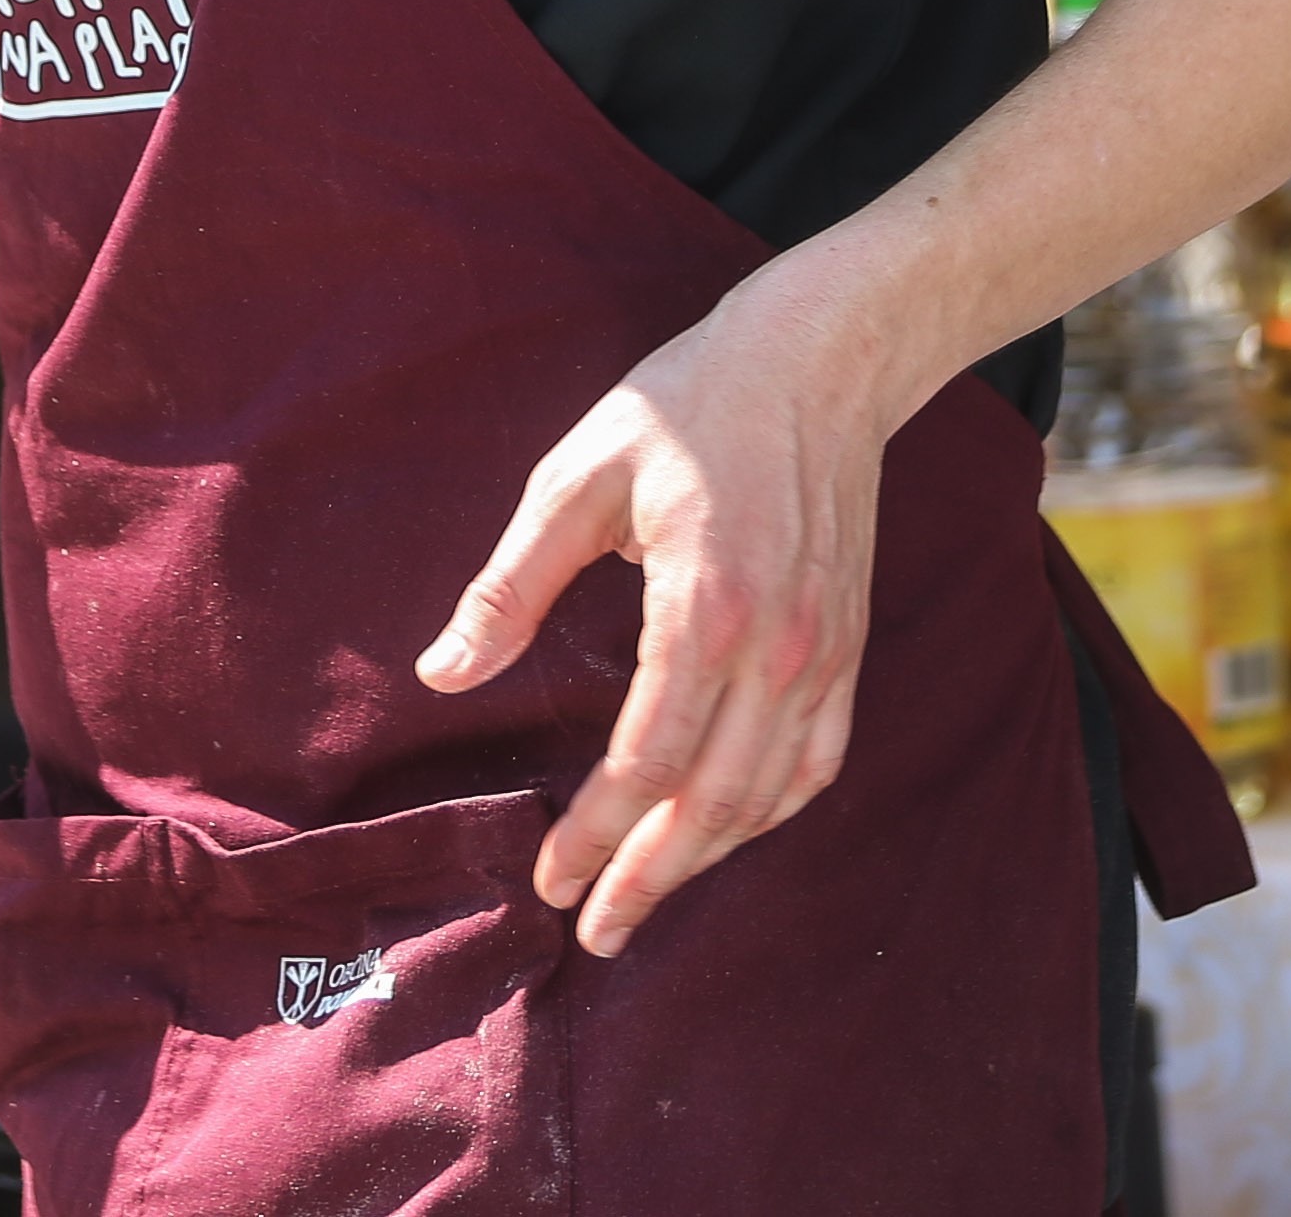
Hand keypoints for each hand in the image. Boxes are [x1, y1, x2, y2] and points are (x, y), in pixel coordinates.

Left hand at [416, 284, 891, 955]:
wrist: (821, 356)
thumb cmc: (687, 405)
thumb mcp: (576, 477)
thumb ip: (510, 586)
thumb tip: (442, 674)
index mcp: (704, 606)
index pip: (648, 762)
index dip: (597, 836)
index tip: (547, 881)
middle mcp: (777, 646)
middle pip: (714, 803)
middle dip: (649, 880)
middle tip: (592, 933)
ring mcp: (824, 650)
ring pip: (770, 795)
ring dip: (707, 861)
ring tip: (645, 900)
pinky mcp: (848, 642)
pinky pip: (818, 758)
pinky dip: (772, 811)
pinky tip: (728, 831)